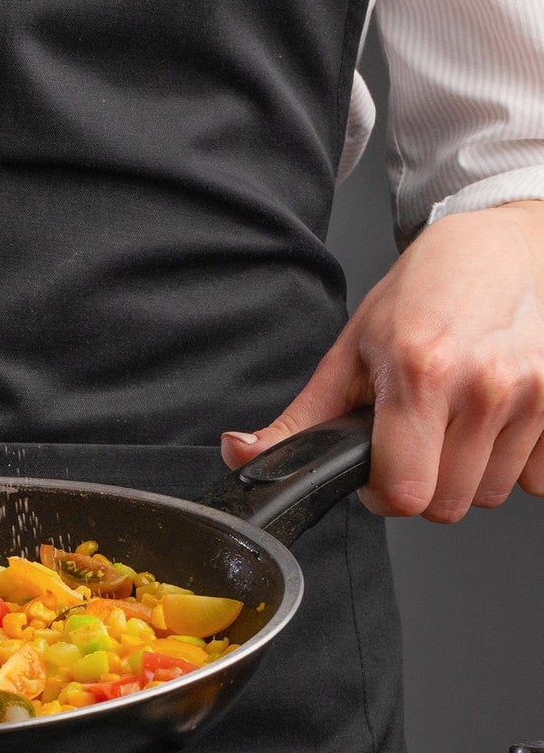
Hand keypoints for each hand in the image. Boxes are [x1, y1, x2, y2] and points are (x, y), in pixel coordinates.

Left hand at [221, 201, 543, 520]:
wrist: (501, 248)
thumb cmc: (423, 295)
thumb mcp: (349, 351)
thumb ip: (299, 417)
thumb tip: (239, 454)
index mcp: (420, 372)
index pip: (405, 492)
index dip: (381, 493)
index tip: (376, 469)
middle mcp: (484, 385)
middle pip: (447, 505)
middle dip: (420, 484)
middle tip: (411, 440)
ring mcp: (534, 395)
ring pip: (492, 495)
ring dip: (466, 475)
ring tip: (451, 423)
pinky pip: (537, 480)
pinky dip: (511, 463)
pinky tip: (490, 422)